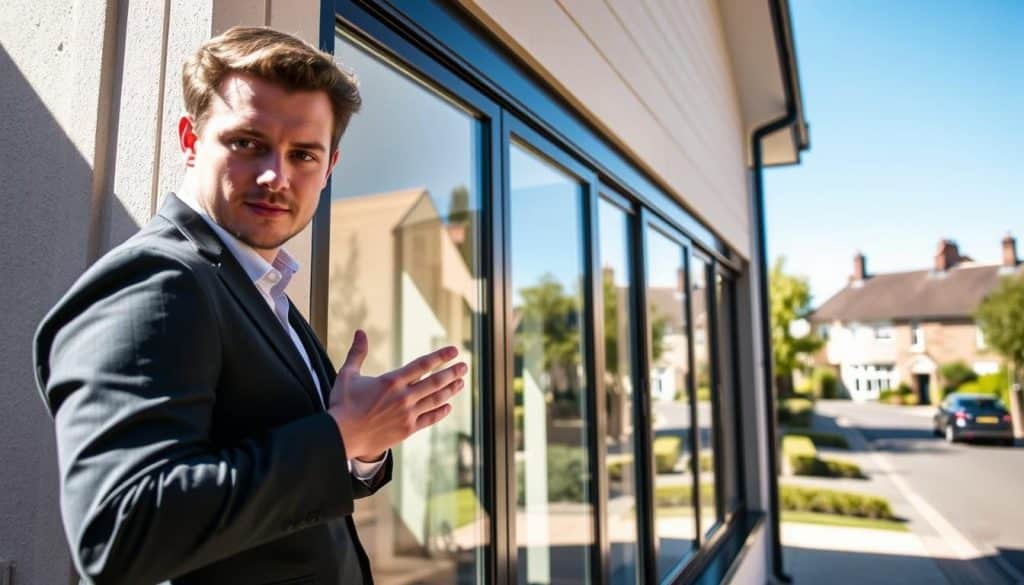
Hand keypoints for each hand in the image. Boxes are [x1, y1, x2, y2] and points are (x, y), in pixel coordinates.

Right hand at [328, 329, 466, 460]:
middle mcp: (403, 397)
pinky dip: (440, 412)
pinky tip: (447, 407)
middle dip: (452, 373)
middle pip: (435, 382)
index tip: (454, 351)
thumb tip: (360, 331)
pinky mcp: (407, 430)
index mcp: (391, 381)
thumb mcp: (347, 375)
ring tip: (461, 383)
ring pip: (435, 400)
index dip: (440, 357)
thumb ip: (357, 353)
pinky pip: (429, 419)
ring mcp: (407, 414)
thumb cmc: (342, 405)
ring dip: (450, 390)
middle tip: (464, 366)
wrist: (341, 437)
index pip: (422, 365)